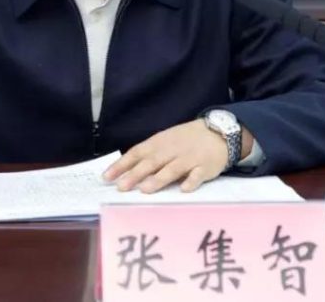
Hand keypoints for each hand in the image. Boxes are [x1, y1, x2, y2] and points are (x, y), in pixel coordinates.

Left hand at [103, 119, 250, 193]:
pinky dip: (191, 181)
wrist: (217, 132)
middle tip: (121, 187)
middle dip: (135, 174)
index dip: (122, 165)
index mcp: (159, 143)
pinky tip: (184, 189)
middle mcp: (172, 150)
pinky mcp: (205, 167)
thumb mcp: (165, 141)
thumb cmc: (185, 140)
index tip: (107, 177)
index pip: (137, 153)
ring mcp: (189, 158)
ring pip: (172, 169)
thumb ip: (149, 154)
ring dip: (158, 179)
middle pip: (151, 162)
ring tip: (145, 190)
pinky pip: (197, 175)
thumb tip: (125, 170)